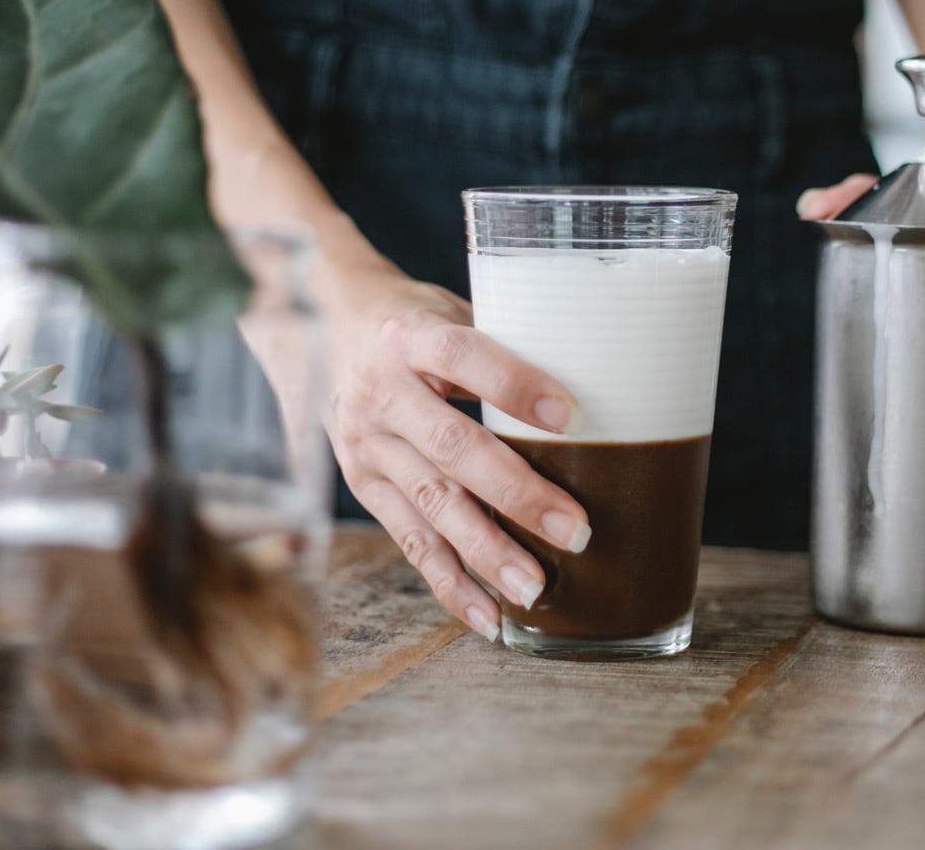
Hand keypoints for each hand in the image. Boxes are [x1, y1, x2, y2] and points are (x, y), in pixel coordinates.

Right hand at [323, 260, 590, 640]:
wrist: (323, 329)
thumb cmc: (414, 322)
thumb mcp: (450, 310)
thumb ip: (507, 342)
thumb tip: (601, 376)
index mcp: (409, 335)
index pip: (462, 355)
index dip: (515, 385)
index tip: (572, 416)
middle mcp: (382, 393)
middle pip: (451, 447)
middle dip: (515, 493)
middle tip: (574, 530)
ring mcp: (368, 446)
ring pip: (430, 505)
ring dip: (485, 551)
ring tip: (534, 589)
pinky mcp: (365, 487)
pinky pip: (409, 541)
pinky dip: (449, 582)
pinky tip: (488, 615)